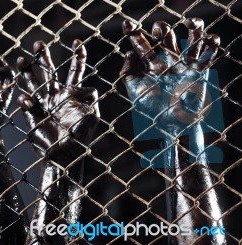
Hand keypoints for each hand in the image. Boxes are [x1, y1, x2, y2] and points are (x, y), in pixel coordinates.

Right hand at [17, 40, 99, 162]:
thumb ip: (91, 101)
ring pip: (33, 83)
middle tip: (38, 43)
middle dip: (43, 57)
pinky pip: (27, 104)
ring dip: (27, 72)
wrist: (64, 156)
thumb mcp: (91, 118)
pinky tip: (27, 101)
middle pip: (49, 71)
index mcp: (72, 94)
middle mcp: (56, 96)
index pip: (75, 71)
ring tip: (21, 59)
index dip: (77, 57)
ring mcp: (43, 105)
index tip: (77, 42)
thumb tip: (90, 87)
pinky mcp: (32, 115)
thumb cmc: (80, 138)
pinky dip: (26, 101)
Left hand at [120, 18, 219, 133]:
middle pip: (165, 36)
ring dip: (192, 28)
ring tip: (189, 24)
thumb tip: (129, 53)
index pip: (141, 44)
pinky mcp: (198, 71)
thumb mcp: (135, 92)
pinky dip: (211, 42)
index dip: (133, 33)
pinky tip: (207, 39)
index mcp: (149, 65)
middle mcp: (166, 62)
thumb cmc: (151, 111)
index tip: (127, 26)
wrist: (172, 126)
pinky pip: (208, 52)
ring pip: (190, 38)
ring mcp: (183, 65)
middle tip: (158, 32)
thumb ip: (128, 73)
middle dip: (161, 29)